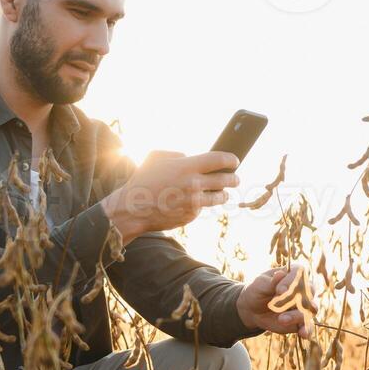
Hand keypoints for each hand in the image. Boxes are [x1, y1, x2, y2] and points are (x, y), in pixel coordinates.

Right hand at [104, 150, 239, 244]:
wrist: (132, 209)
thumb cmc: (143, 180)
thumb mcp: (156, 157)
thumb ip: (177, 154)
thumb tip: (191, 157)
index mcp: (187, 166)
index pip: (219, 160)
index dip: (231, 160)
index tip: (235, 161)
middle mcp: (194, 184)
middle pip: (226, 180)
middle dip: (234, 179)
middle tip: (236, 178)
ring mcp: (194, 202)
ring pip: (219, 197)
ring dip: (223, 194)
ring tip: (223, 192)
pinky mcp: (191, 215)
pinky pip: (202, 208)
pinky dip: (201, 205)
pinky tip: (195, 202)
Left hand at [237, 263, 316, 337]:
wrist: (252, 309)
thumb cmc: (257, 291)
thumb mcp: (260, 284)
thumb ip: (271, 282)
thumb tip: (280, 274)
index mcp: (293, 274)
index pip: (300, 273)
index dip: (292, 281)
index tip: (279, 290)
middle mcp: (302, 289)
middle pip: (310, 290)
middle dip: (296, 298)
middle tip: (279, 301)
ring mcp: (303, 306)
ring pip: (309, 309)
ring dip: (296, 315)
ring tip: (281, 319)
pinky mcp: (300, 321)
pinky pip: (308, 326)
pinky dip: (307, 330)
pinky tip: (302, 334)